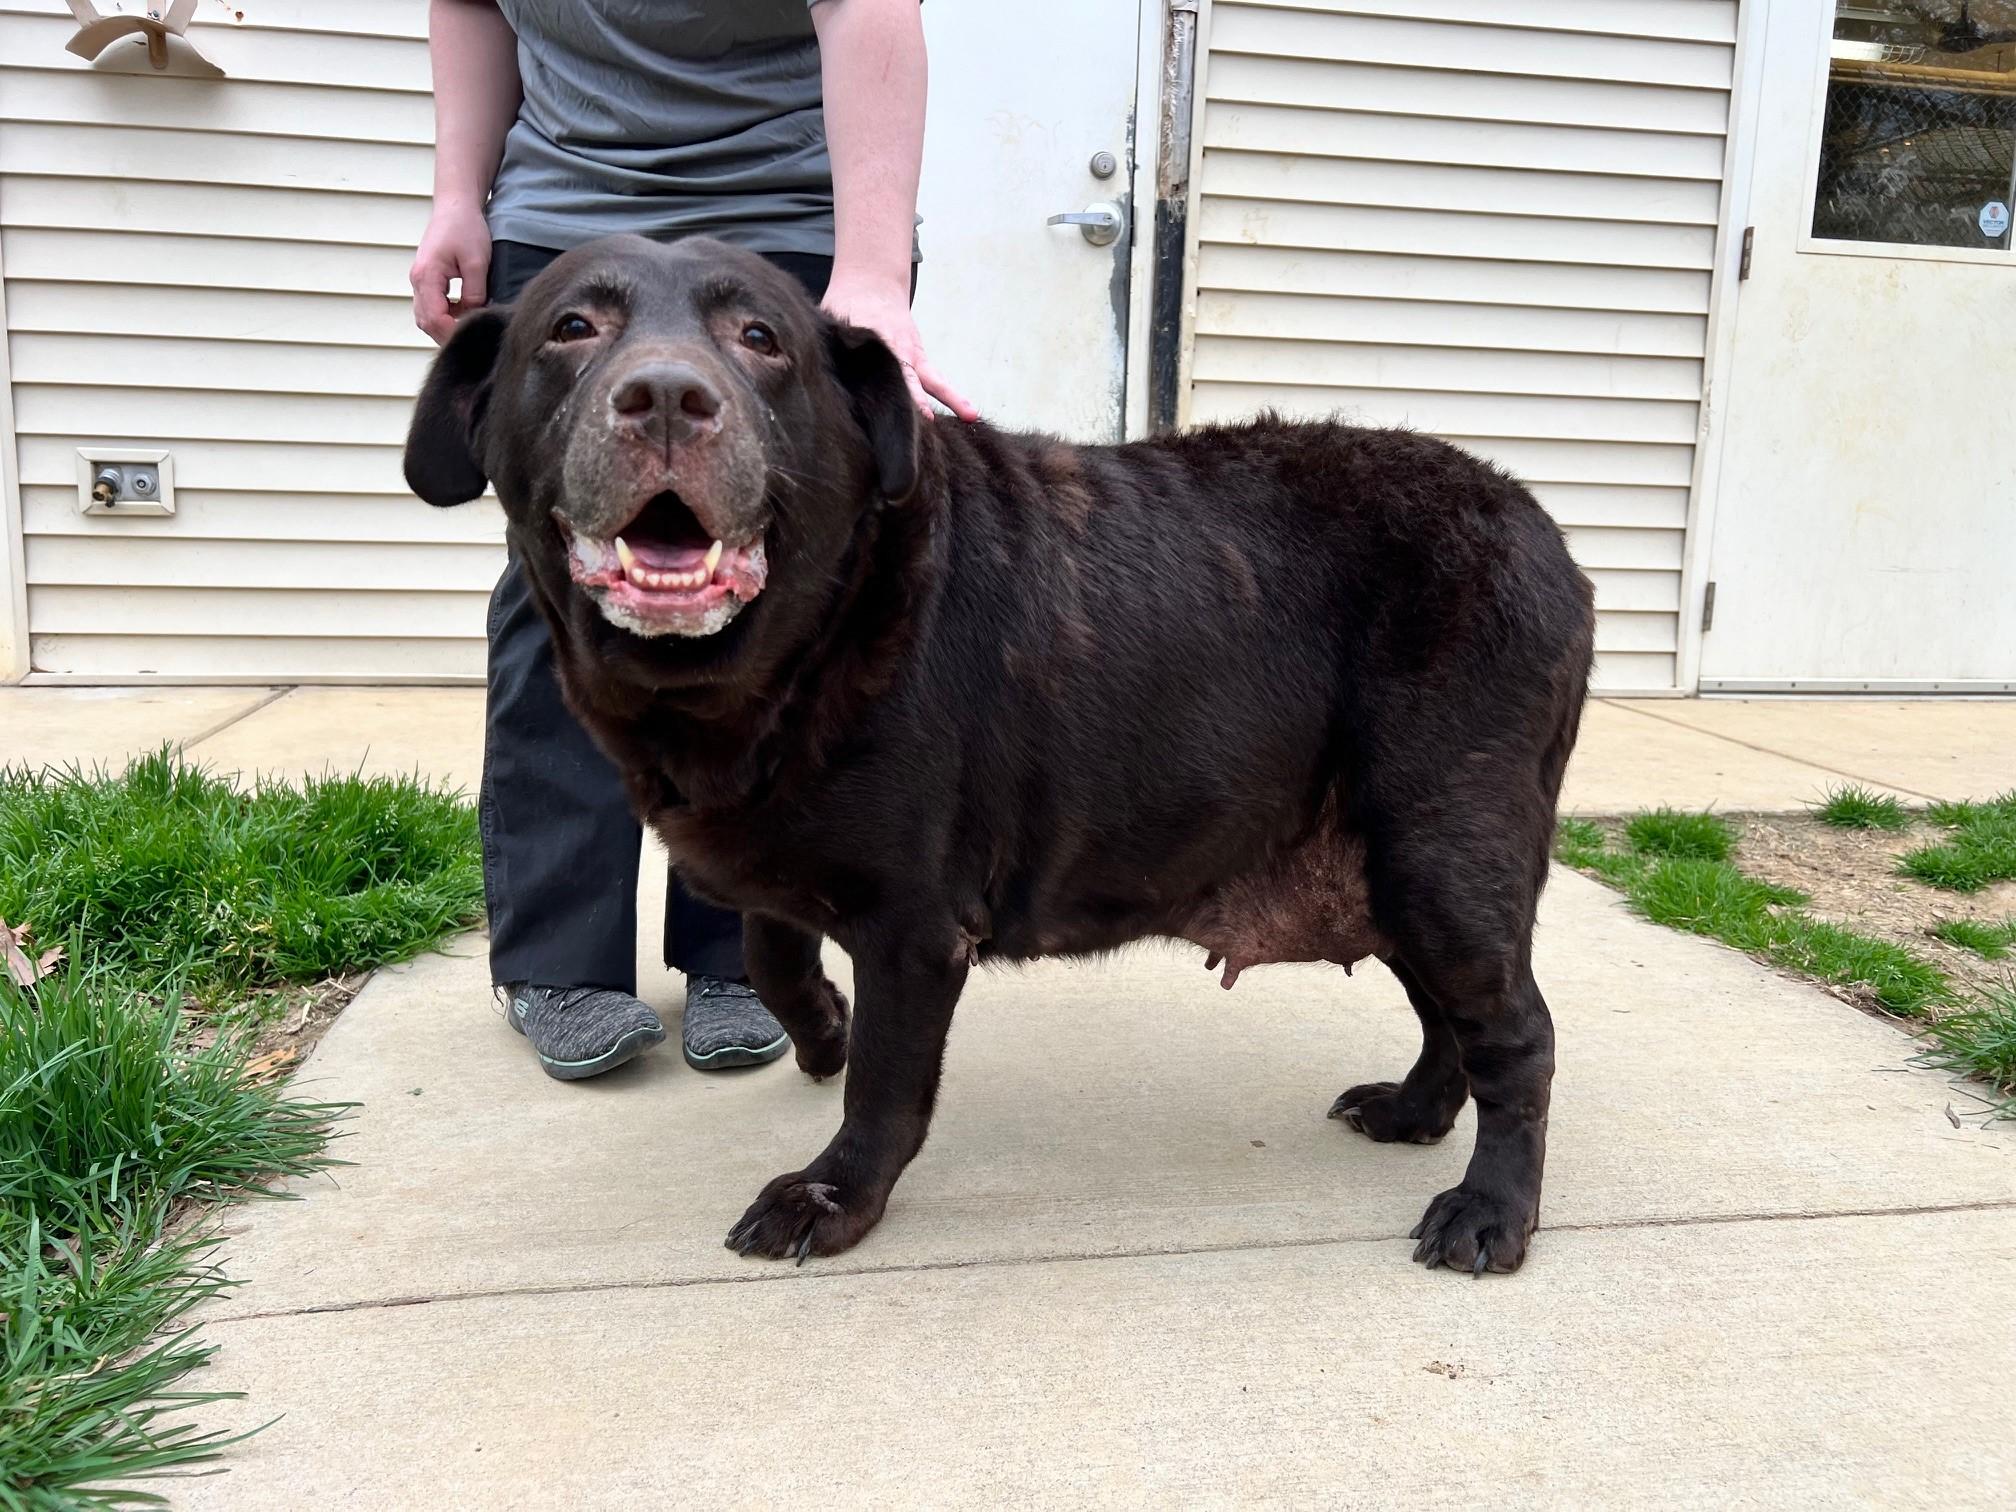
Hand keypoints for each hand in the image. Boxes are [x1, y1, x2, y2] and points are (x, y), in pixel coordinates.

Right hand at [410, 201, 492, 344]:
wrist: (455, 207)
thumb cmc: (465, 228)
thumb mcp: (477, 262)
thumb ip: (475, 293)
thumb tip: (474, 317)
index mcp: (426, 276)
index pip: (435, 318)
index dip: (453, 333)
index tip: (473, 336)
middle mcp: (417, 280)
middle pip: (426, 322)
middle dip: (447, 335)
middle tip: (473, 339)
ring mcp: (419, 280)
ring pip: (426, 317)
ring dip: (445, 327)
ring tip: (468, 329)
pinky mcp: (426, 279)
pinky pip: (430, 306)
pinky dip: (444, 316)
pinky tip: (464, 315)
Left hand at [821, 268, 977, 421]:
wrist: (872, 282)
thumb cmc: (843, 310)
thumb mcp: (827, 325)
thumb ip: (824, 350)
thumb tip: (801, 375)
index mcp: (872, 340)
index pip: (878, 368)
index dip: (879, 391)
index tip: (878, 415)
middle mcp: (897, 348)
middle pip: (906, 378)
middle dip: (912, 404)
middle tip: (919, 428)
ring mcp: (912, 354)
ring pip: (931, 380)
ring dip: (950, 398)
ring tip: (970, 414)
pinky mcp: (920, 359)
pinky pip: (937, 380)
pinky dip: (953, 396)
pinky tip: (970, 414)